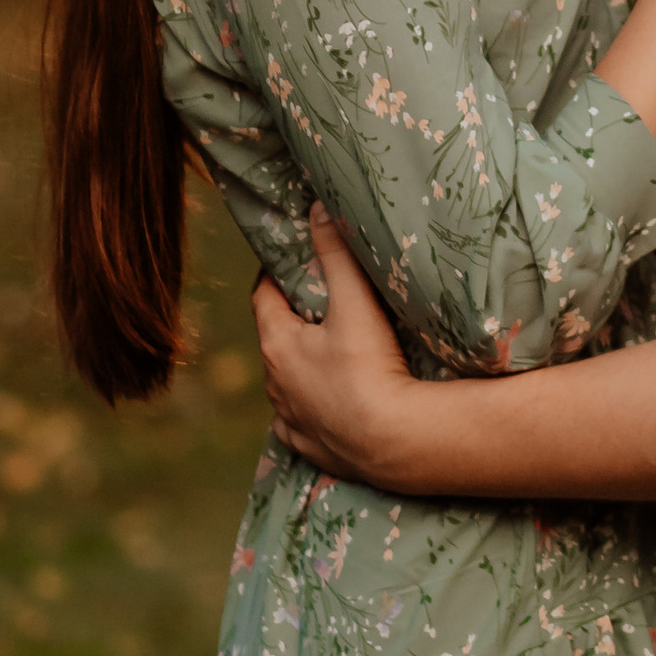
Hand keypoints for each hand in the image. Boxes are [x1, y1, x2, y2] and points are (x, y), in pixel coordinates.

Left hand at [252, 203, 421, 486]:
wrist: (393, 443)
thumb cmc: (369, 369)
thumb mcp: (354, 302)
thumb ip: (336, 253)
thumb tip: (317, 207)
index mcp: (277, 344)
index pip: (263, 296)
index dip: (275, 274)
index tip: (292, 259)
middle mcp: (274, 384)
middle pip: (275, 338)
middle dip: (292, 318)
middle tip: (321, 299)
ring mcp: (290, 419)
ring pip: (287, 382)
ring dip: (302, 364)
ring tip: (332, 349)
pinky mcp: (311, 447)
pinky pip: (301, 421)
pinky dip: (311, 407)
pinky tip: (330, 403)